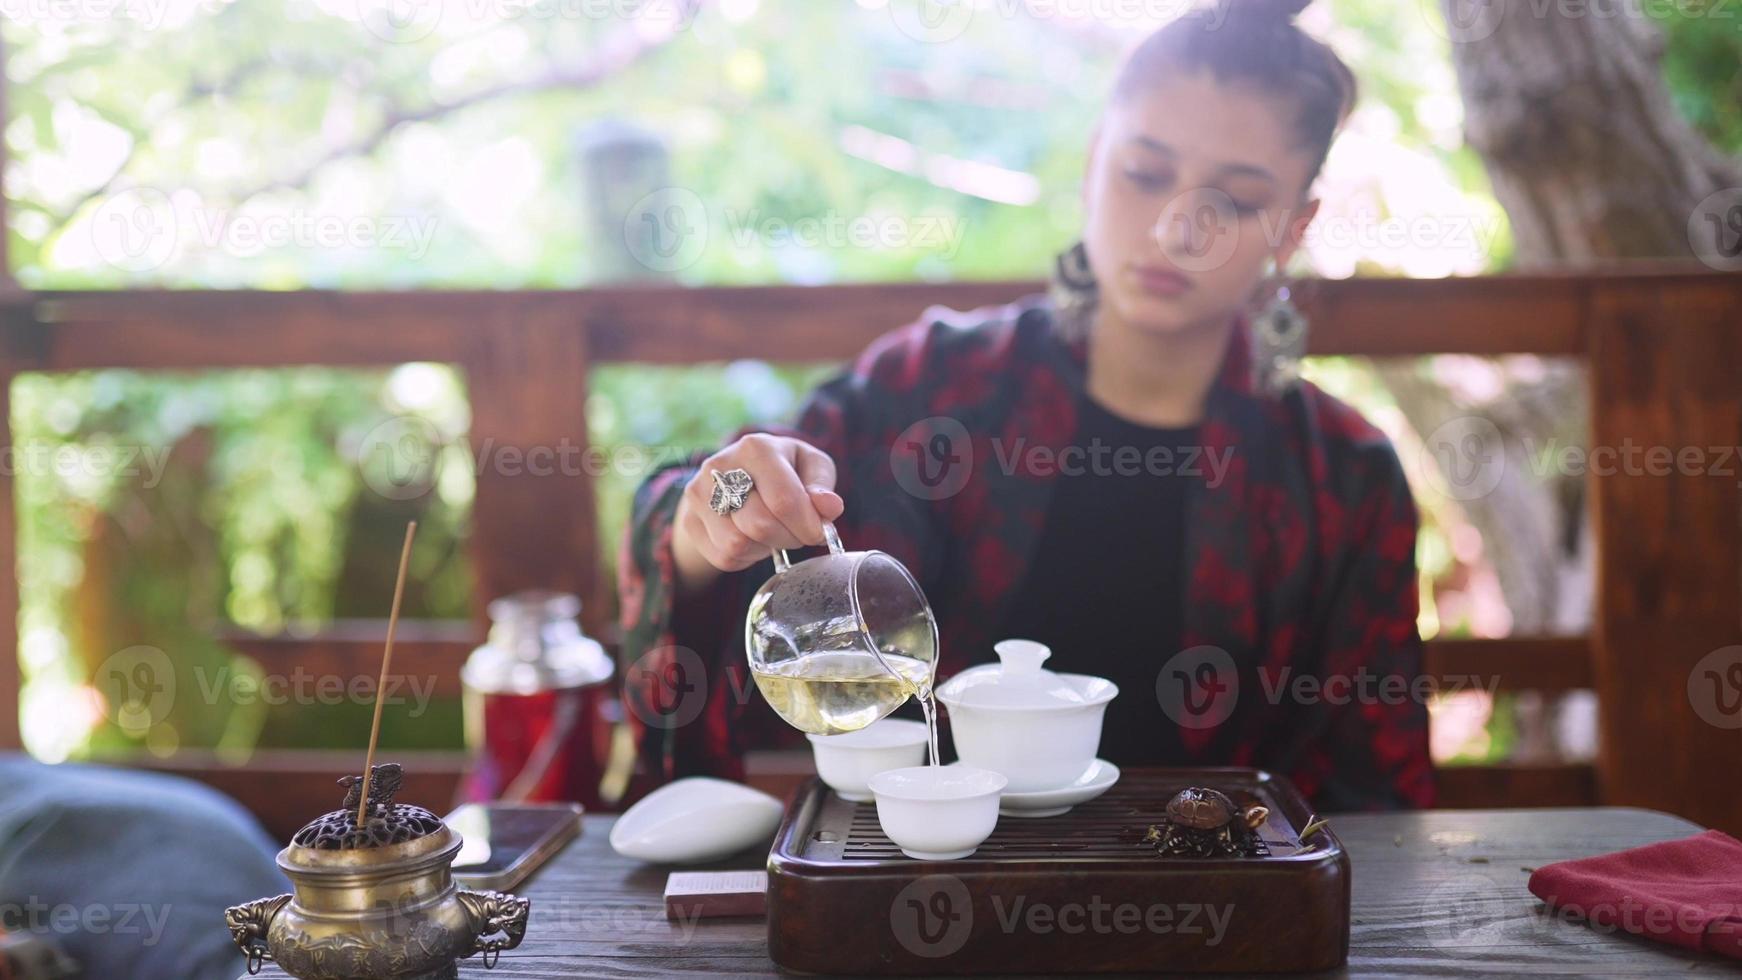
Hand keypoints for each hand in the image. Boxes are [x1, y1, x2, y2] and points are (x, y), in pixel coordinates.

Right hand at [671, 434, 844, 593]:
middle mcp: (720, 466)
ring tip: (775, 533)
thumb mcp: (810, 465)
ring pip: (737, 544)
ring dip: (766, 548)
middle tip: (798, 533)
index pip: (784, 500)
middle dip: (789, 538)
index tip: (818, 532)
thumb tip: (830, 507)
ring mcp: (698, 493)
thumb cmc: (784, 470)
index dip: (807, 526)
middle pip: (760, 525)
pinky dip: (746, 557)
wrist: (735, 474)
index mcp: (756, 448)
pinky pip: (723, 557)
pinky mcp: (689, 520)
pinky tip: (754, 540)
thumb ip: (822, 484)